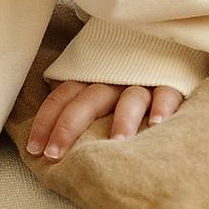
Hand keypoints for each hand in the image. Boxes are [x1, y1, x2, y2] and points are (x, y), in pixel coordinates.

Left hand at [26, 81, 184, 160]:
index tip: (34, 150)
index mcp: (91, 82)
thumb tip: (45, 144)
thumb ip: (78, 114)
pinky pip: (168, 92)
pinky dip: (163, 106)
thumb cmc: (125, 90)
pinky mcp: (173, 83)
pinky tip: (158, 124)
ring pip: (130, 97)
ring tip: (117, 143)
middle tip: (55, 155)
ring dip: (122, 119)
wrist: (167, 54)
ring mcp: (143, 81)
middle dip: (68, 127)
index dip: (45, 122)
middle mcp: (113, 80)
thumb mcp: (97, 97)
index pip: (62, 97)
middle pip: (87, 100)